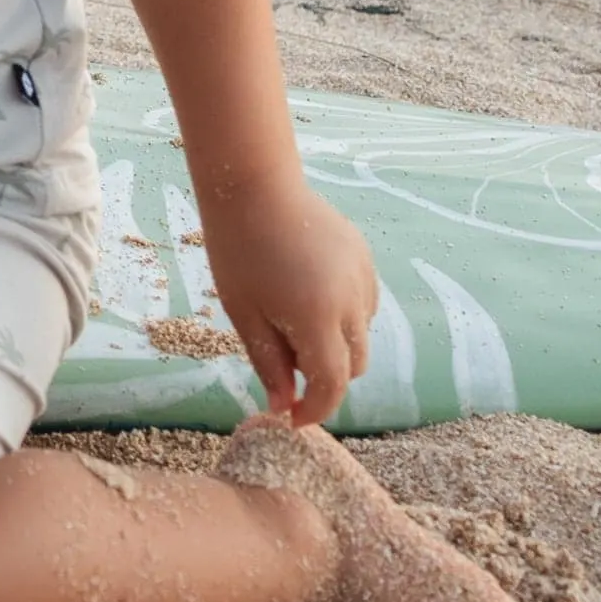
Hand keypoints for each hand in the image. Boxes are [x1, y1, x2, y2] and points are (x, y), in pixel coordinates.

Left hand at [203, 179, 378, 427]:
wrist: (252, 183)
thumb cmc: (237, 249)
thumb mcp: (244, 314)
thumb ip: (270, 364)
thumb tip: (284, 407)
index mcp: (318, 319)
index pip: (333, 386)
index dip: (315, 410)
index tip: (293, 418)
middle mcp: (351, 301)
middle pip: (354, 365)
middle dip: (325, 377)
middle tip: (285, 361)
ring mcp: (362, 277)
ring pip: (362, 334)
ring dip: (336, 343)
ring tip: (290, 316)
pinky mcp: (364, 257)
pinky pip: (364, 302)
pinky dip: (344, 313)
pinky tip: (308, 291)